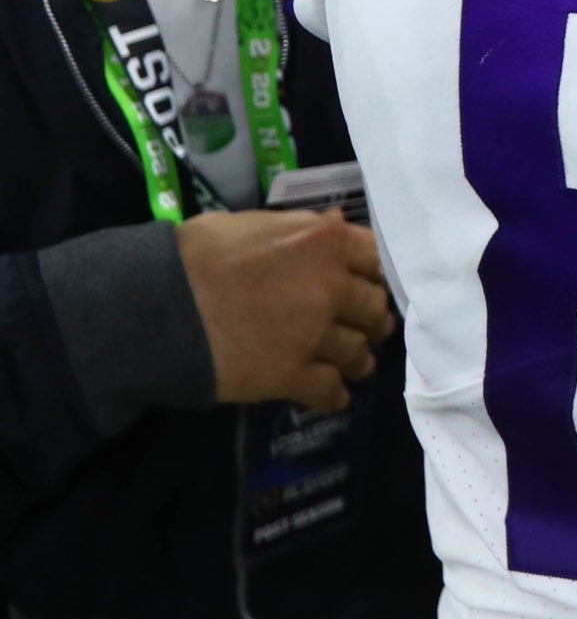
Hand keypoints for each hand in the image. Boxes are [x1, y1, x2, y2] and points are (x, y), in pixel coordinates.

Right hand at [176, 208, 392, 411]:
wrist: (157, 305)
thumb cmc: (196, 255)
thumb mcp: (252, 223)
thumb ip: (302, 226)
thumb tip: (335, 223)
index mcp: (324, 242)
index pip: (376, 257)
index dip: (375, 274)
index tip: (371, 284)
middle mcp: (330, 287)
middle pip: (374, 307)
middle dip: (372, 318)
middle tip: (367, 326)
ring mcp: (314, 334)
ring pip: (358, 351)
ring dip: (358, 359)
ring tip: (355, 363)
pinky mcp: (291, 375)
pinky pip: (330, 390)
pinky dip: (335, 395)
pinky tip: (334, 396)